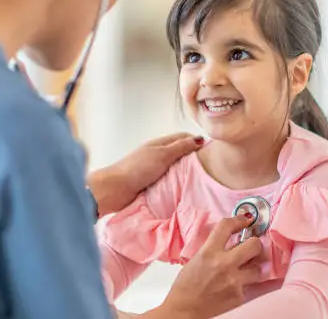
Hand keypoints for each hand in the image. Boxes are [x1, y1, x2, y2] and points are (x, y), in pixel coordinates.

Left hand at [87, 133, 203, 216]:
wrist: (115, 189)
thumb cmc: (137, 169)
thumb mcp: (162, 154)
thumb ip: (181, 147)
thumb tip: (199, 138)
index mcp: (159, 143)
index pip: (183, 137)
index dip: (196, 140)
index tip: (212, 150)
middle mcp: (157, 154)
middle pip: (179, 152)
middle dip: (193, 157)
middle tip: (211, 167)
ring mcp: (153, 169)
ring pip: (175, 167)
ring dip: (185, 172)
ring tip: (201, 180)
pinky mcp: (151, 183)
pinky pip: (169, 181)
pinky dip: (177, 183)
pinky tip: (186, 190)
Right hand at [149, 216, 263, 318]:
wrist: (184, 310)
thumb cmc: (186, 284)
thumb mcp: (197, 258)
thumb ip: (214, 248)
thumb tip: (233, 240)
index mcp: (209, 252)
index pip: (227, 226)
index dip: (239, 220)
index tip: (245, 220)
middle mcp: (223, 264)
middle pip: (254, 245)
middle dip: (256, 244)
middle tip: (252, 246)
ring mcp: (234, 281)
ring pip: (259, 267)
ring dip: (254, 267)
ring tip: (246, 269)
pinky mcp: (239, 296)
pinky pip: (252, 285)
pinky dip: (247, 284)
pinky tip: (237, 285)